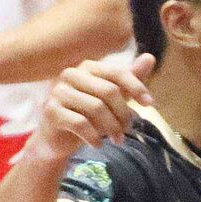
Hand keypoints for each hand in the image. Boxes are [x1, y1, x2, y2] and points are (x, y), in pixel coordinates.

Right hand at [33, 53, 149, 157]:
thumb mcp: (112, 98)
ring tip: (117, 139)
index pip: (117, 72)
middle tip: (127, 130)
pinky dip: (93, 136)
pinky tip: (98, 144)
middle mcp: (70, 74)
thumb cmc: (88, 115)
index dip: (136, 87)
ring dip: (112, 128)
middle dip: (123, 113)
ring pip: (96, 108)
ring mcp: (58, 91)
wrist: (58, 139)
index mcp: (87, 67)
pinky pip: (80, 123)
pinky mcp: (50, 110)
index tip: (150, 104)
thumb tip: (150, 57)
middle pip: (109, 91)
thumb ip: (129, 79)